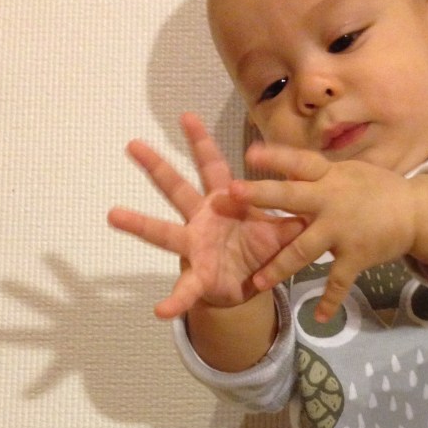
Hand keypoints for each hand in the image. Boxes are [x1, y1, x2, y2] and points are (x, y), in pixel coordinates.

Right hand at [108, 113, 304, 318]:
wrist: (252, 285)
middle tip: (132, 144)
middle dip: (157, 167)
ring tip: (113, 214)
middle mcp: (202, 219)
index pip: (213, 167)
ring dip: (140, 224)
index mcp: (225, 203)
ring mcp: (195, 247)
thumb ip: (293, 217)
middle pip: (177, 189)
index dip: (202, 144)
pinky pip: (186, 289)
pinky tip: (160, 310)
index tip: (186, 117)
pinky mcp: (199, 277)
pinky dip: (175, 300)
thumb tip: (314, 197)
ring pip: (164, 232)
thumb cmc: (261, 250)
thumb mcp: (281, 232)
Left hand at [230, 142, 427, 323]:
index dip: (275, 157)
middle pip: (291, 197)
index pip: (299, 163)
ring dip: (279, 267)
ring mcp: (342, 232)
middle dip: (261, 196)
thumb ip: (320, 176)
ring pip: (303, 250)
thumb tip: (290, 168)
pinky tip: (319, 318)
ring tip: (256, 283)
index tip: (249, 154)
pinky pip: (339, 282)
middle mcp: (332, 202)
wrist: (415, 212)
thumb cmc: (379, 189)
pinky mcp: (355, 257)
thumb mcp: (349, 173)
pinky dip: (330, 302)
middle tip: (231, 193)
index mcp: (329, 177)